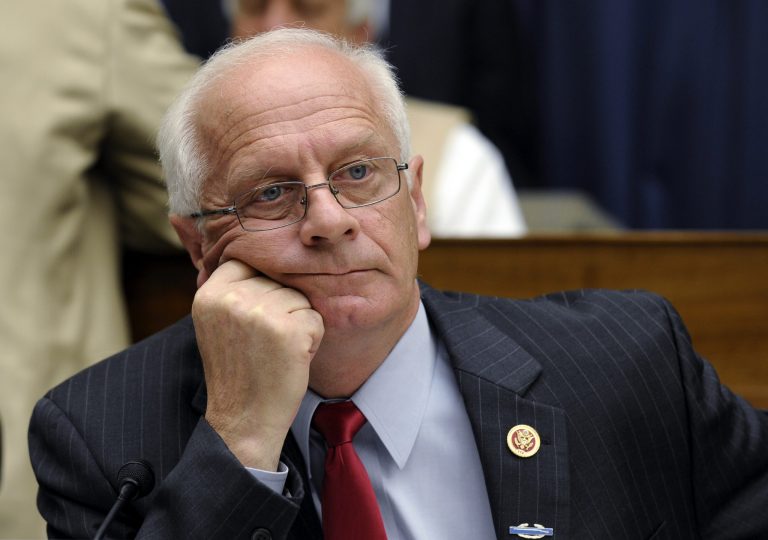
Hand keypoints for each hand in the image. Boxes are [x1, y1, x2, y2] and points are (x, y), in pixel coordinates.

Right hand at [192, 260, 323, 469]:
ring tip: (276, 351)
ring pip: (300, 298)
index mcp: (210, 293)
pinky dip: (312, 340)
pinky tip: (290, 360)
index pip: (249, 260)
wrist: (243, 420)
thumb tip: (257, 251)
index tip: (257, 319)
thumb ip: (232, 288)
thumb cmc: (239, 371)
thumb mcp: (219, 323)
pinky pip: (316, 318)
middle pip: (279, 280)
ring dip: (298, 324)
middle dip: (282, 309)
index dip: (263, 286)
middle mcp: (231, 298)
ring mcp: (259, 312)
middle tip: (265, 344)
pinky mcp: (288, 329)